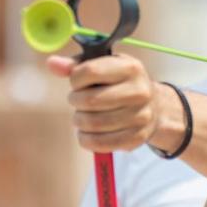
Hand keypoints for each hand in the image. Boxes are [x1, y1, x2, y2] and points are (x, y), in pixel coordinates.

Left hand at [46, 54, 161, 152]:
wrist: (154, 107)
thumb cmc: (120, 83)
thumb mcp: (103, 66)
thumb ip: (76, 65)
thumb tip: (52, 63)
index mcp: (131, 67)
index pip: (90, 72)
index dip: (75, 79)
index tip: (78, 82)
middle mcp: (140, 91)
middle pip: (90, 100)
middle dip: (76, 101)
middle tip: (78, 101)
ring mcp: (140, 116)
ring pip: (92, 123)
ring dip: (79, 121)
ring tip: (82, 116)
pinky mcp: (136, 138)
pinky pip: (100, 143)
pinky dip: (86, 139)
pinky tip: (87, 132)